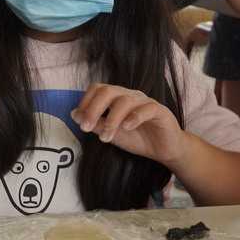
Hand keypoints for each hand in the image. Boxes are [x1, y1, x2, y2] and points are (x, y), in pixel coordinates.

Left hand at [72, 84, 187, 167]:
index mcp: (117, 97)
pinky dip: (134, 117)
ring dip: (111, 120)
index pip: (97, 89)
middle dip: (93, 109)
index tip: (79, 121)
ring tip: (106, 138)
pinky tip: (126, 128)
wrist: (164, 149)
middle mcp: (130, 95)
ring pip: (124, 101)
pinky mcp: (160, 111)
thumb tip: (74, 114)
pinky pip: (146, 108)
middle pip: (108, 91)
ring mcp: (145, 102)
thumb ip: (95, 124)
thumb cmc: (138, 138)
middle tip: (86, 128)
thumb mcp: (111, 134)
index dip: (85, 102)